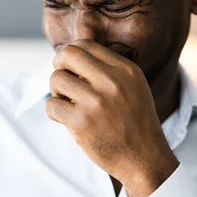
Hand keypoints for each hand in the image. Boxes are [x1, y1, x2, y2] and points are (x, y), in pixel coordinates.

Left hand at [46, 39, 178, 196]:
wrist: (145, 158)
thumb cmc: (135, 120)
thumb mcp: (132, 85)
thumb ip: (108, 64)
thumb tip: (77, 38)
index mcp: (125, 69)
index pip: (86, 45)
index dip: (73, 55)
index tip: (73, 69)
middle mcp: (111, 81)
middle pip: (67, 54)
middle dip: (59, 65)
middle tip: (64, 80)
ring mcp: (95, 102)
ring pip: (56, 79)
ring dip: (57, 91)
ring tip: (68, 102)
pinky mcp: (81, 122)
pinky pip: (52, 105)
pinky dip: (54, 111)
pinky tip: (66, 118)